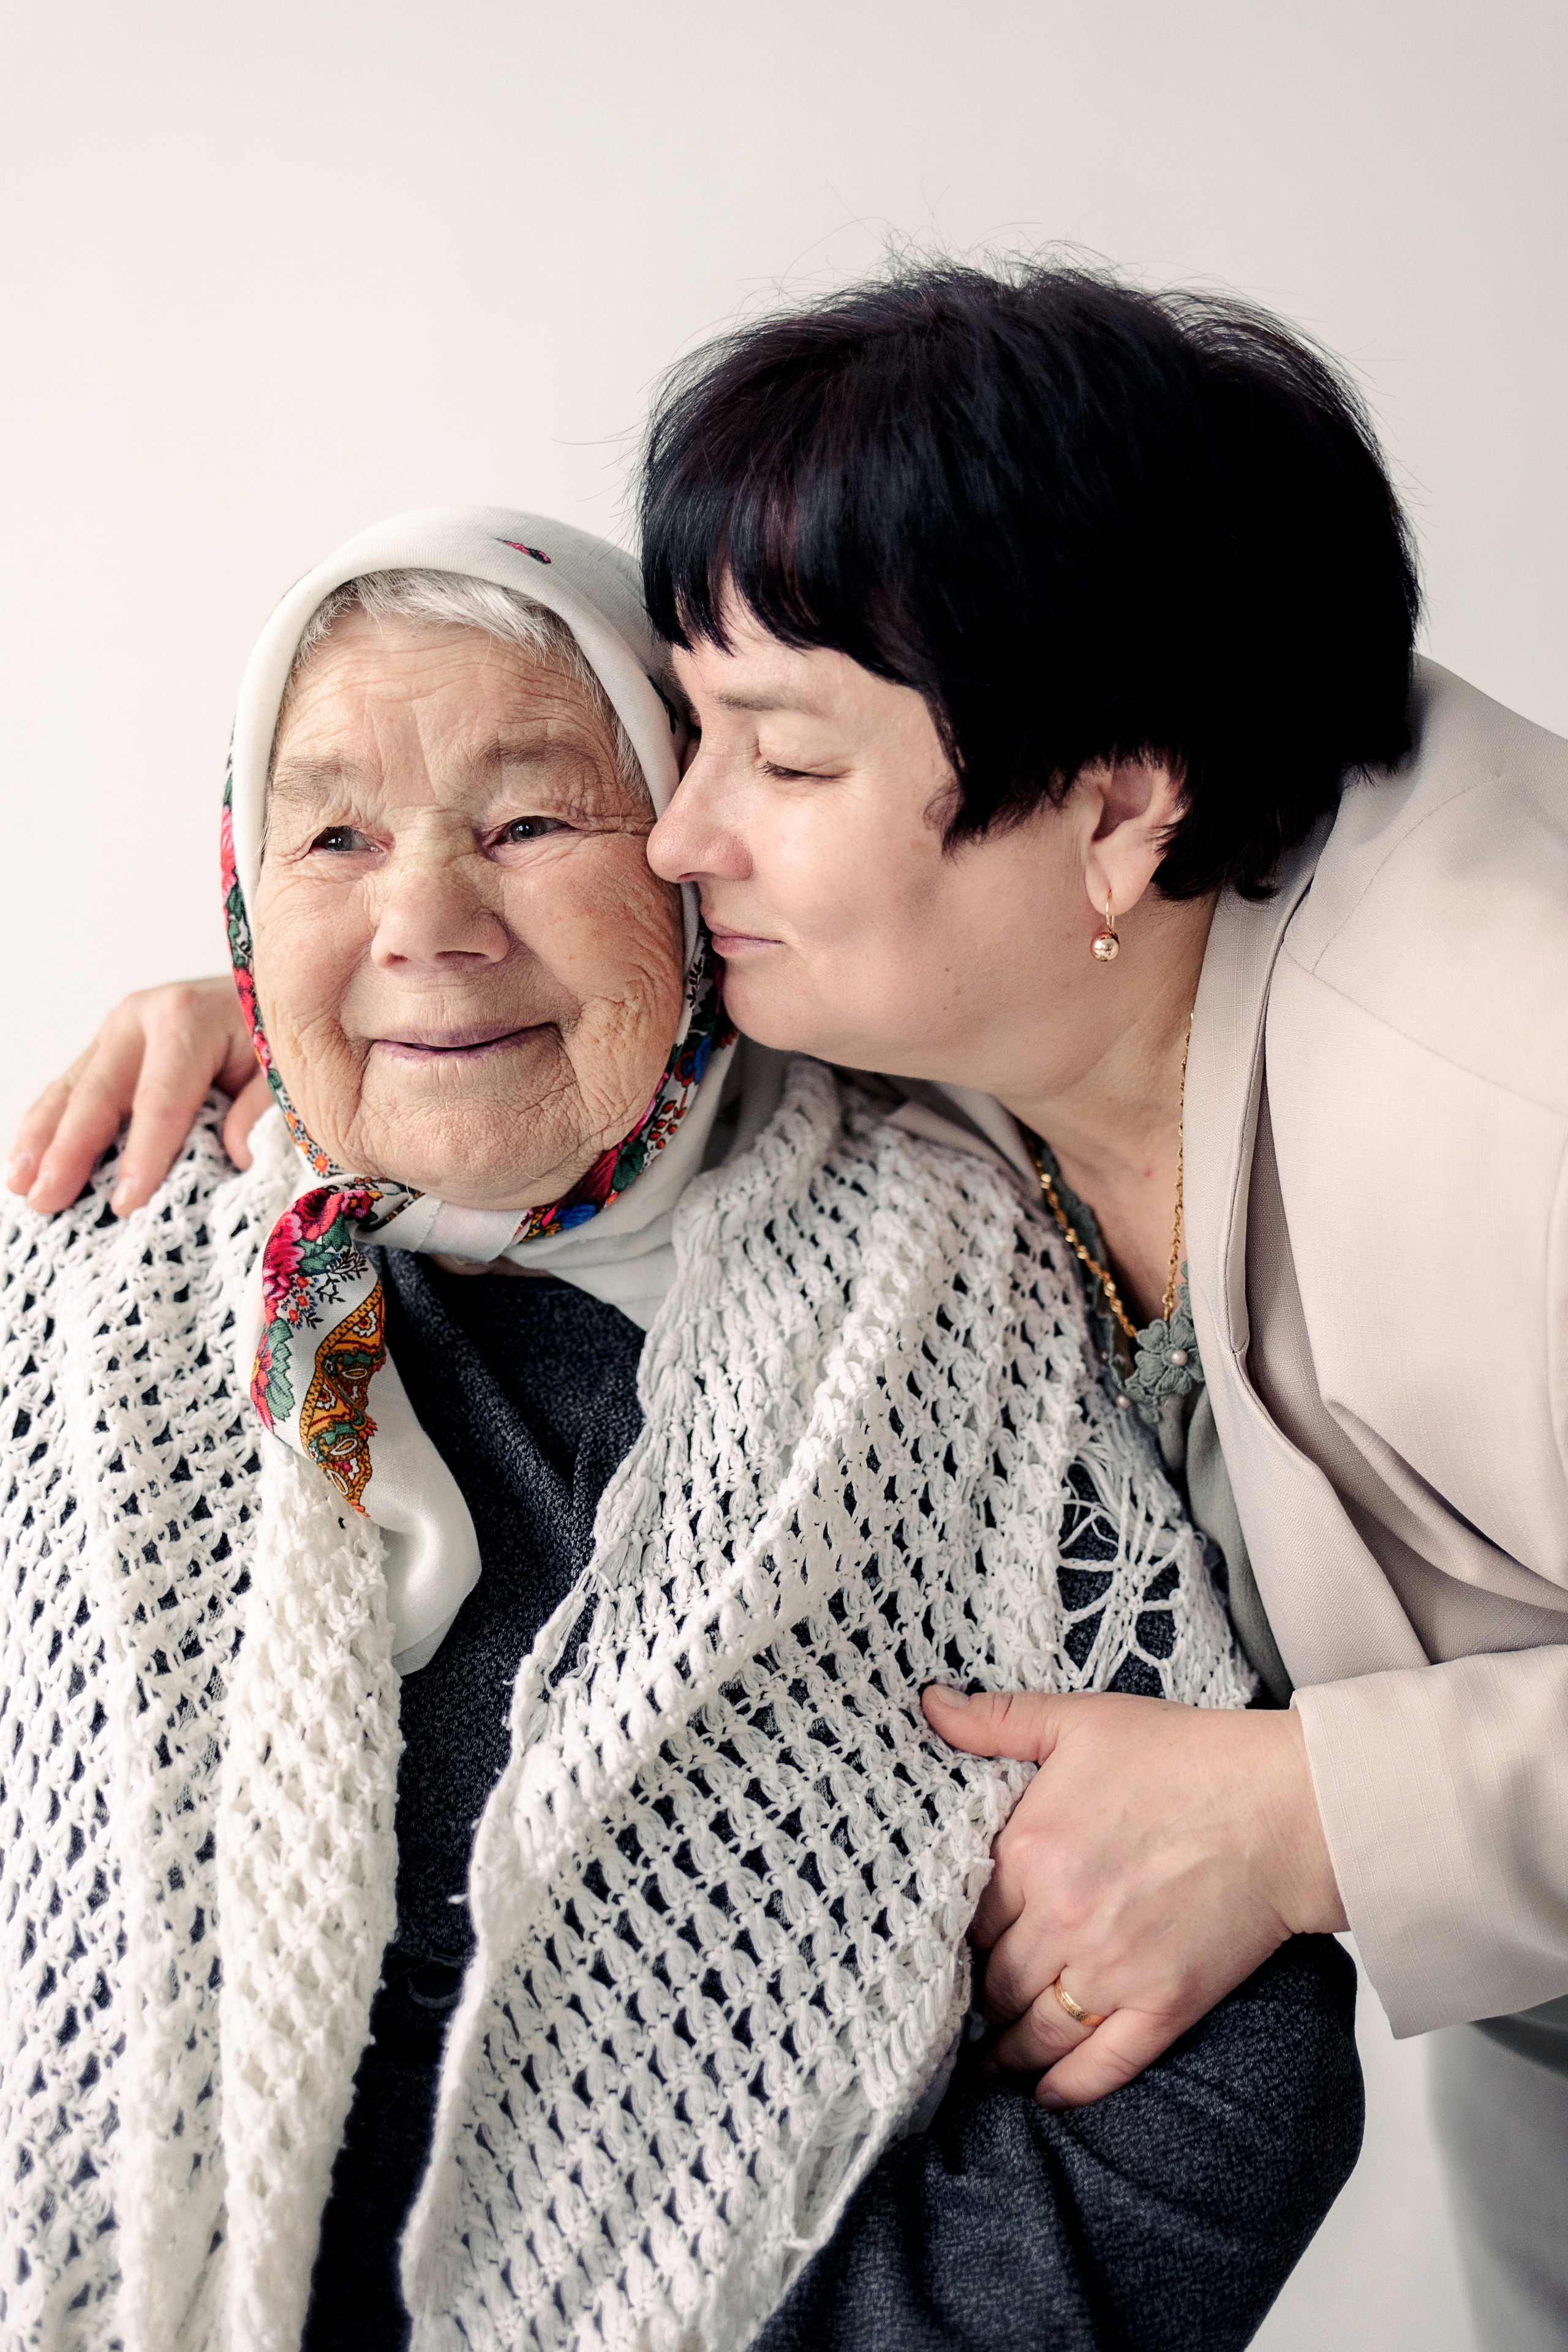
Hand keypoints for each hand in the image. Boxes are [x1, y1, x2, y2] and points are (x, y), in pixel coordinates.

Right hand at [8, 978, 267, 1215]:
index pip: (161, 1100)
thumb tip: (236, 1155)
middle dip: (69, 1152)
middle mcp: (141, 1018)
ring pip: (70, 1090)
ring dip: (40, 1141)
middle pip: (99, 1094)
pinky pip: (70, 1088)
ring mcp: (117, 1029)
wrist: (268, 987)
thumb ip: (262, 1108)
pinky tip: (27, 1160)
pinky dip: (45, 1126)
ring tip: (21, 1186)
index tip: (125, 1203)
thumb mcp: (282, 1066)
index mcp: (187, 1019)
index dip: (142, 1155)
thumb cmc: (274, 1033)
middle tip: (48, 1200)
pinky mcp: (106, 1045)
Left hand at [922, 1685, 1345, 2109]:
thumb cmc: (1185, 1756)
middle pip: (997, 1979)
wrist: (1281, 1804)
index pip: (970, 1916)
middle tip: (970, 2005)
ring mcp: (1112, 1969)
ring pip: (1036, 2031)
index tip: (959, 1946)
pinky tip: (1045, 2094)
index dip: (963, 1933)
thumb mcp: (1081, 1720)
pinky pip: (1101, 2065)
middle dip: (982, 1993)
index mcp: (1030, 1851)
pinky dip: (1067, 2088)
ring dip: (1008, 2051)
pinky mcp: (1163, 2005)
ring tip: (992, 2060)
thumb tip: (930, 1705)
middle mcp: (1060, 1918)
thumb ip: (998, 1719)